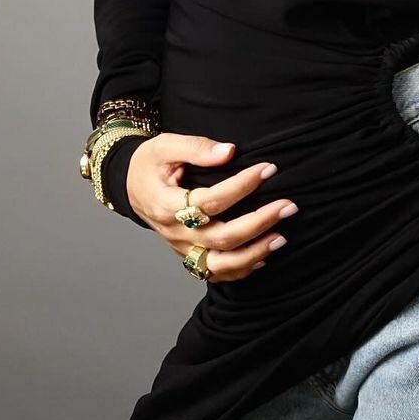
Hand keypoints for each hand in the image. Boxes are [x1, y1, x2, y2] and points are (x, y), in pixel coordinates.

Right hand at [125, 133, 298, 280]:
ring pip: (220, 265)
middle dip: (258, 223)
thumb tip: (229, 152)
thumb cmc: (149, 164)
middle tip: (288, 205)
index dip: (241, 186)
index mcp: (166, 204)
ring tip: (282, 237)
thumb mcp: (165, 145)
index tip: (267, 169)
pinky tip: (264, 256)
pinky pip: (215, 273)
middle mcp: (174, 233)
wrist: (130, 186)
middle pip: (220, 237)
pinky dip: (241, 269)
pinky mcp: (188, 256)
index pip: (209, 201)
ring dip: (254, 253)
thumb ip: (197, 147)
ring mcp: (181, 249)